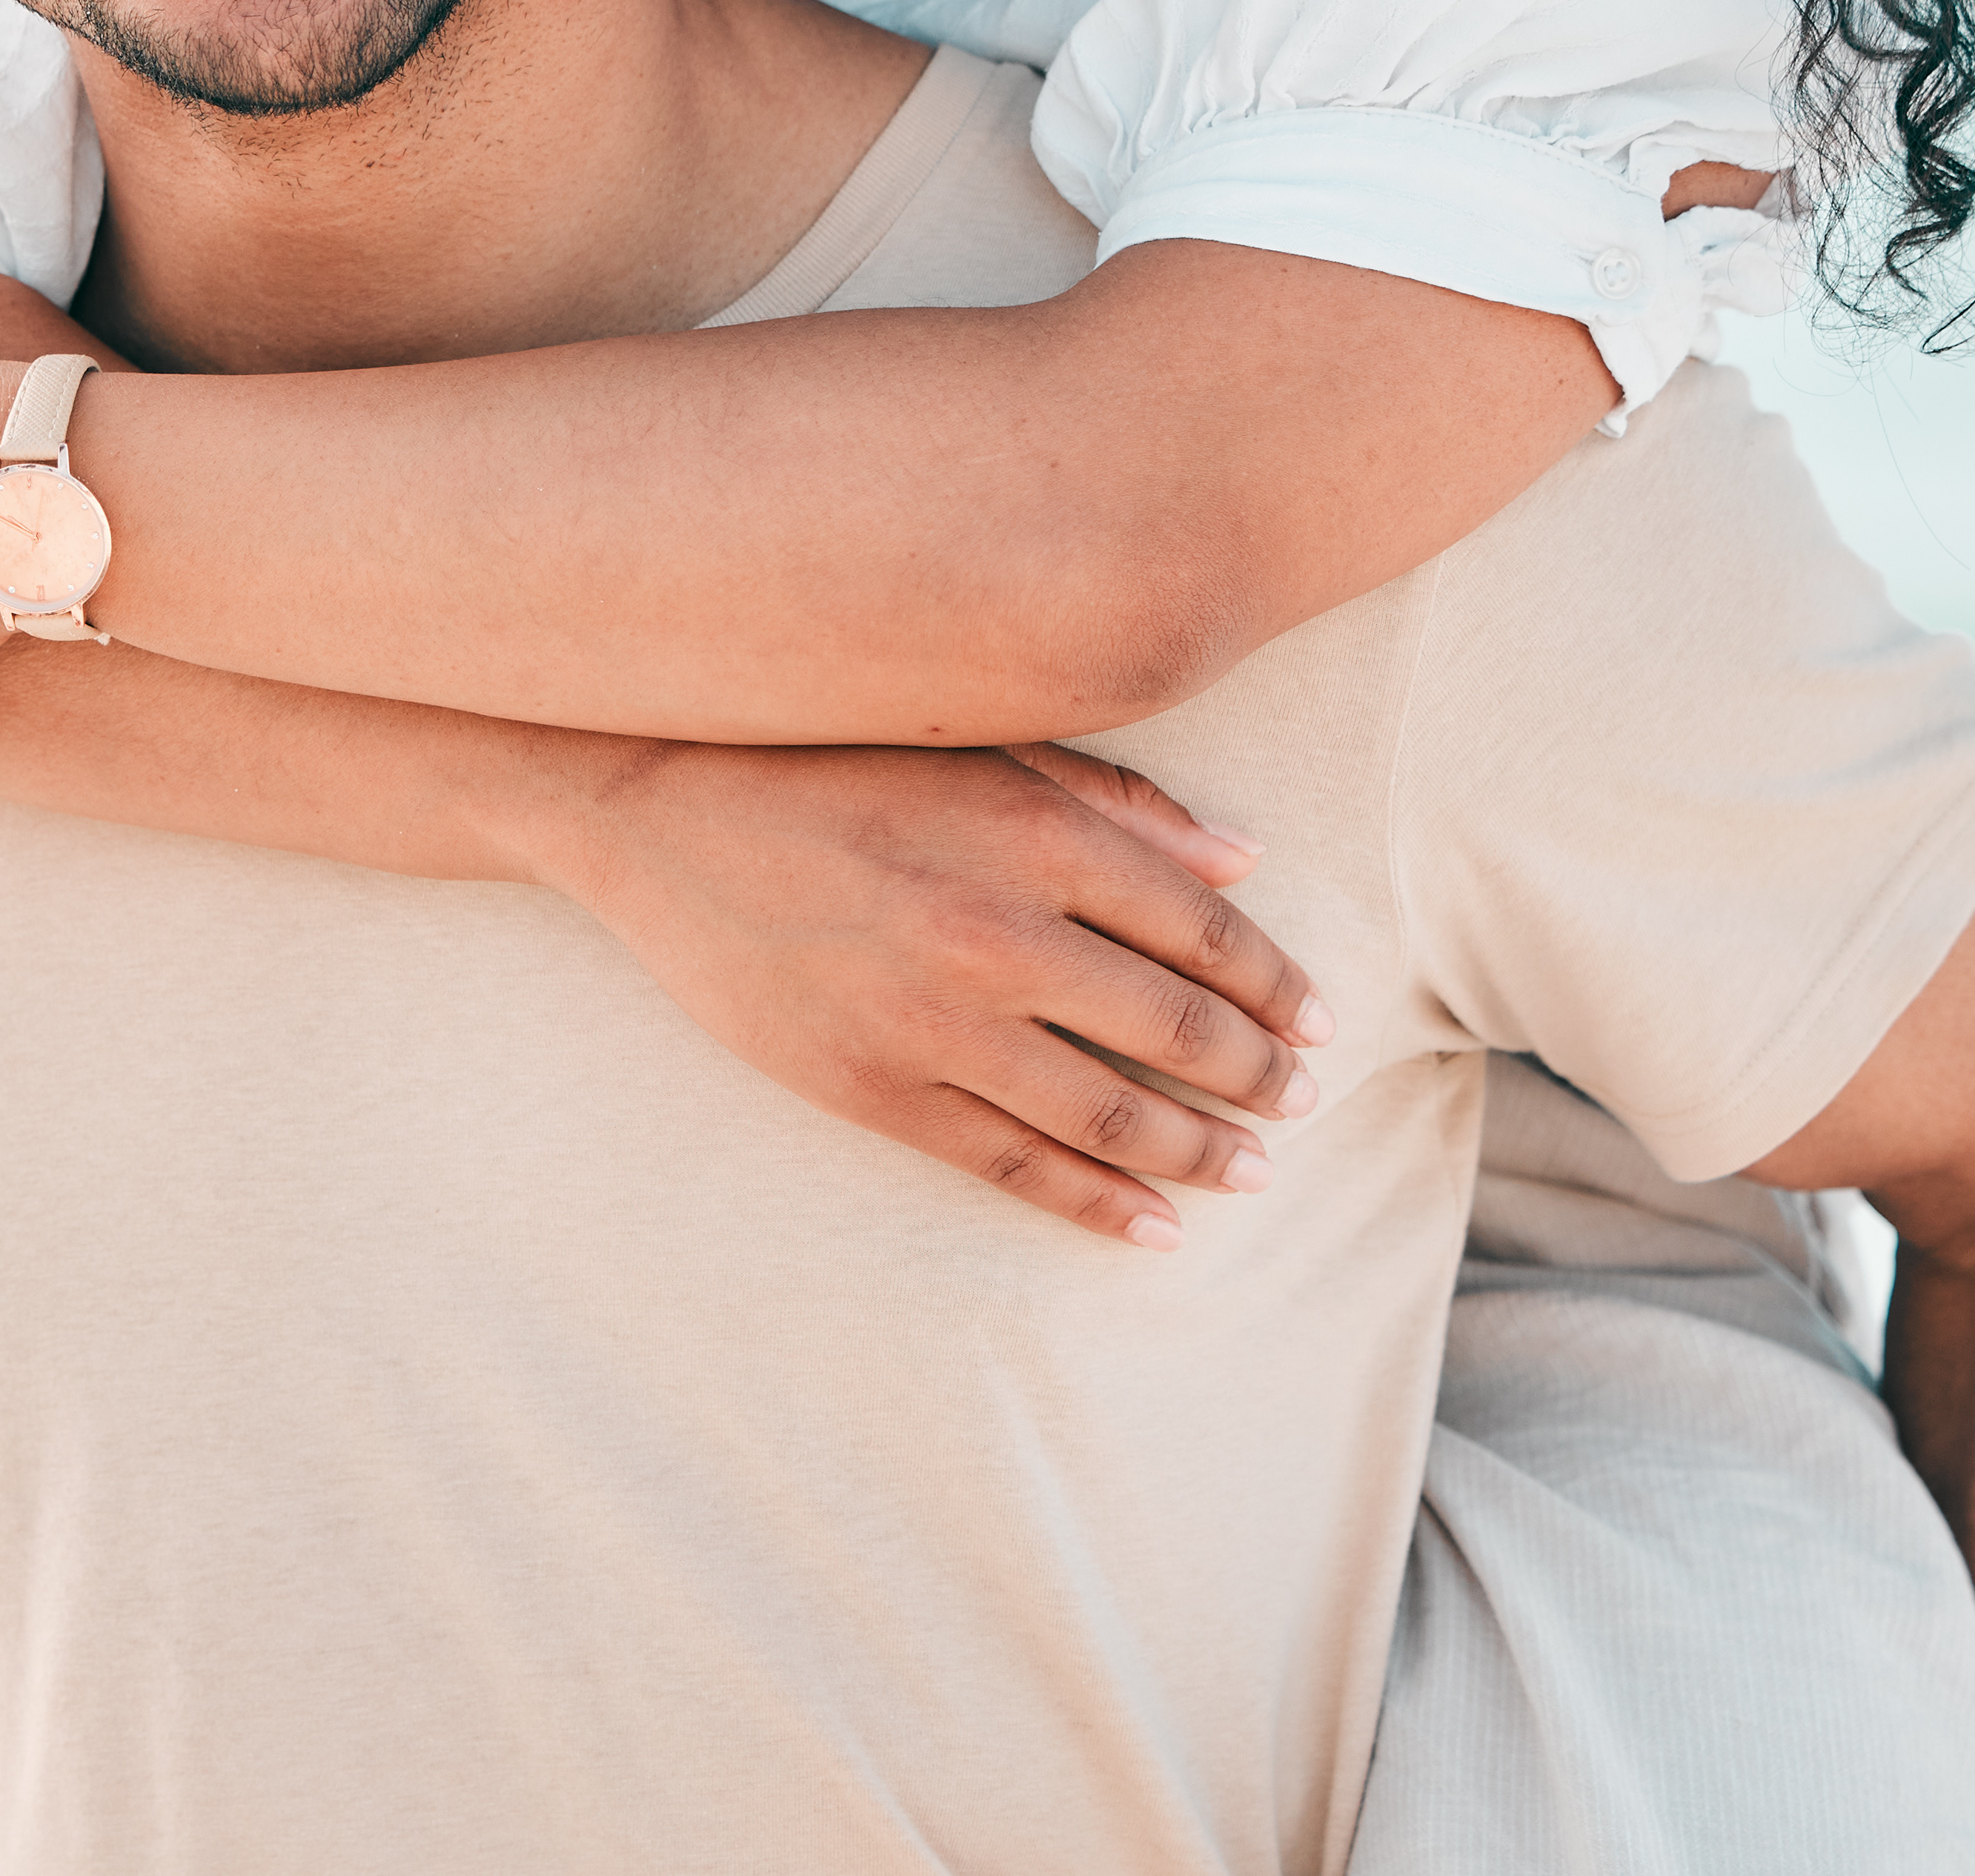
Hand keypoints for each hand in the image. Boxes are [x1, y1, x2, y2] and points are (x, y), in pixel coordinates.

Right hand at [524, 737, 1336, 1248]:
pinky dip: (1094, 1203)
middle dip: (1259, 1073)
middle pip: (1175, 1027)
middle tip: (1304, 1097)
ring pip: (1109, 1113)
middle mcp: (999, 931)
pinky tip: (1152, 1228)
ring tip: (1251, 1171)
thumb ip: (1115, 804)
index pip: (1203, 929)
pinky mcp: (873, 1087)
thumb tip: (1245, 860)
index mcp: (1036, 835)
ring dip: (1199, 1150)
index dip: (1277, 983)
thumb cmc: (826, 757)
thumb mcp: (977, 746)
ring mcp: (934, 1020)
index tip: (1322, 1019)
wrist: (651, 806)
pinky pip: (1011, 1162)